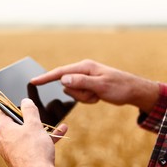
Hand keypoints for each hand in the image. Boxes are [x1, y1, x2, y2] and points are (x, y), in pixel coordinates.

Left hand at [0, 98, 70, 166]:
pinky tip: (60, 134)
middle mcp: (2, 141)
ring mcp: (10, 153)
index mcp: (2, 129)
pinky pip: (29, 147)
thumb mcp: (34, 124)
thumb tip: (25, 101)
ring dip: (41, 130)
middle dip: (31, 120)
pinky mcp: (19, 161)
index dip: (13, 105)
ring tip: (57, 126)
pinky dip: (41, 141)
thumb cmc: (34, 149)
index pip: (3, 111)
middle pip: (15, 124)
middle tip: (41, 115)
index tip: (23, 102)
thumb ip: (29, 110)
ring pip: (25, 136)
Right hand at [30, 59, 159, 113]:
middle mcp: (82, 71)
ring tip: (98, 95)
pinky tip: (98, 96)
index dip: (45, 77)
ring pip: (73, 92)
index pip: (60, 72)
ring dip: (85, 97)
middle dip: (79, 94)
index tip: (33, 81)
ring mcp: (84, 79)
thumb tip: (63, 80)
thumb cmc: (120, 87)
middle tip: (94, 94)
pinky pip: (79, 96)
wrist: (133, 91)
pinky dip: (88, 99)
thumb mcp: (100, 86)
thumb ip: (81, 82)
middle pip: (67, 86)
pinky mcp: (87, 85)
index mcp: (84, 67)